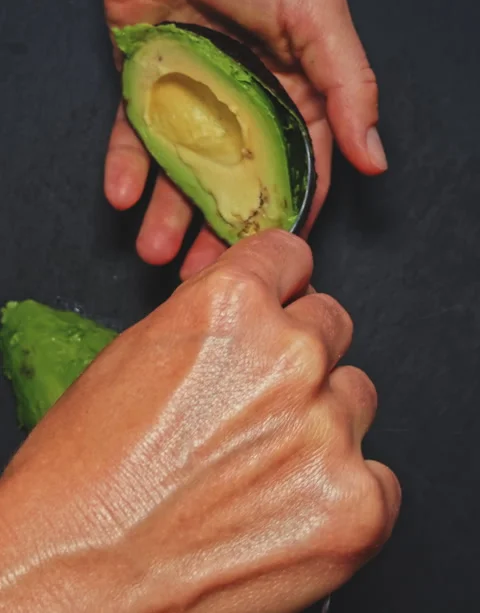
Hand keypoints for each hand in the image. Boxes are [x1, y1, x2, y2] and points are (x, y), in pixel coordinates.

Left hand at [0, 0, 386, 278]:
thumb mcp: (315, 11)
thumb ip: (349, 82)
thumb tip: (376, 157)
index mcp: (299, 92)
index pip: (303, 167)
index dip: (288, 213)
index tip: (271, 256)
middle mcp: (248, 105)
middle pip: (237, 183)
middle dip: (221, 230)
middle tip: (200, 275)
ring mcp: (195, 101)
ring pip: (185, 172)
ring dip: (170, 215)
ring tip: (155, 254)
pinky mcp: (148, 90)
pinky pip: (137, 139)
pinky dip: (128, 169)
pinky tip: (122, 196)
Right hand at [0, 231, 399, 612]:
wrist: (77, 576)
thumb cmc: (85, 475)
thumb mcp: (137, 356)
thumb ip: (212, 321)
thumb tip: (254, 315)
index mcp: (231, 306)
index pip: (291, 256)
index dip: (280, 285)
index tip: (281, 302)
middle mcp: (289, 356)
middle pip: (331, 324)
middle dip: (301, 355)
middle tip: (261, 402)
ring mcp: (327, 431)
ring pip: (356, 396)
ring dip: (323, 421)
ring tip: (267, 464)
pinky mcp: (356, 504)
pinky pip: (377, 476)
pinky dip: (342, 490)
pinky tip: (289, 507)